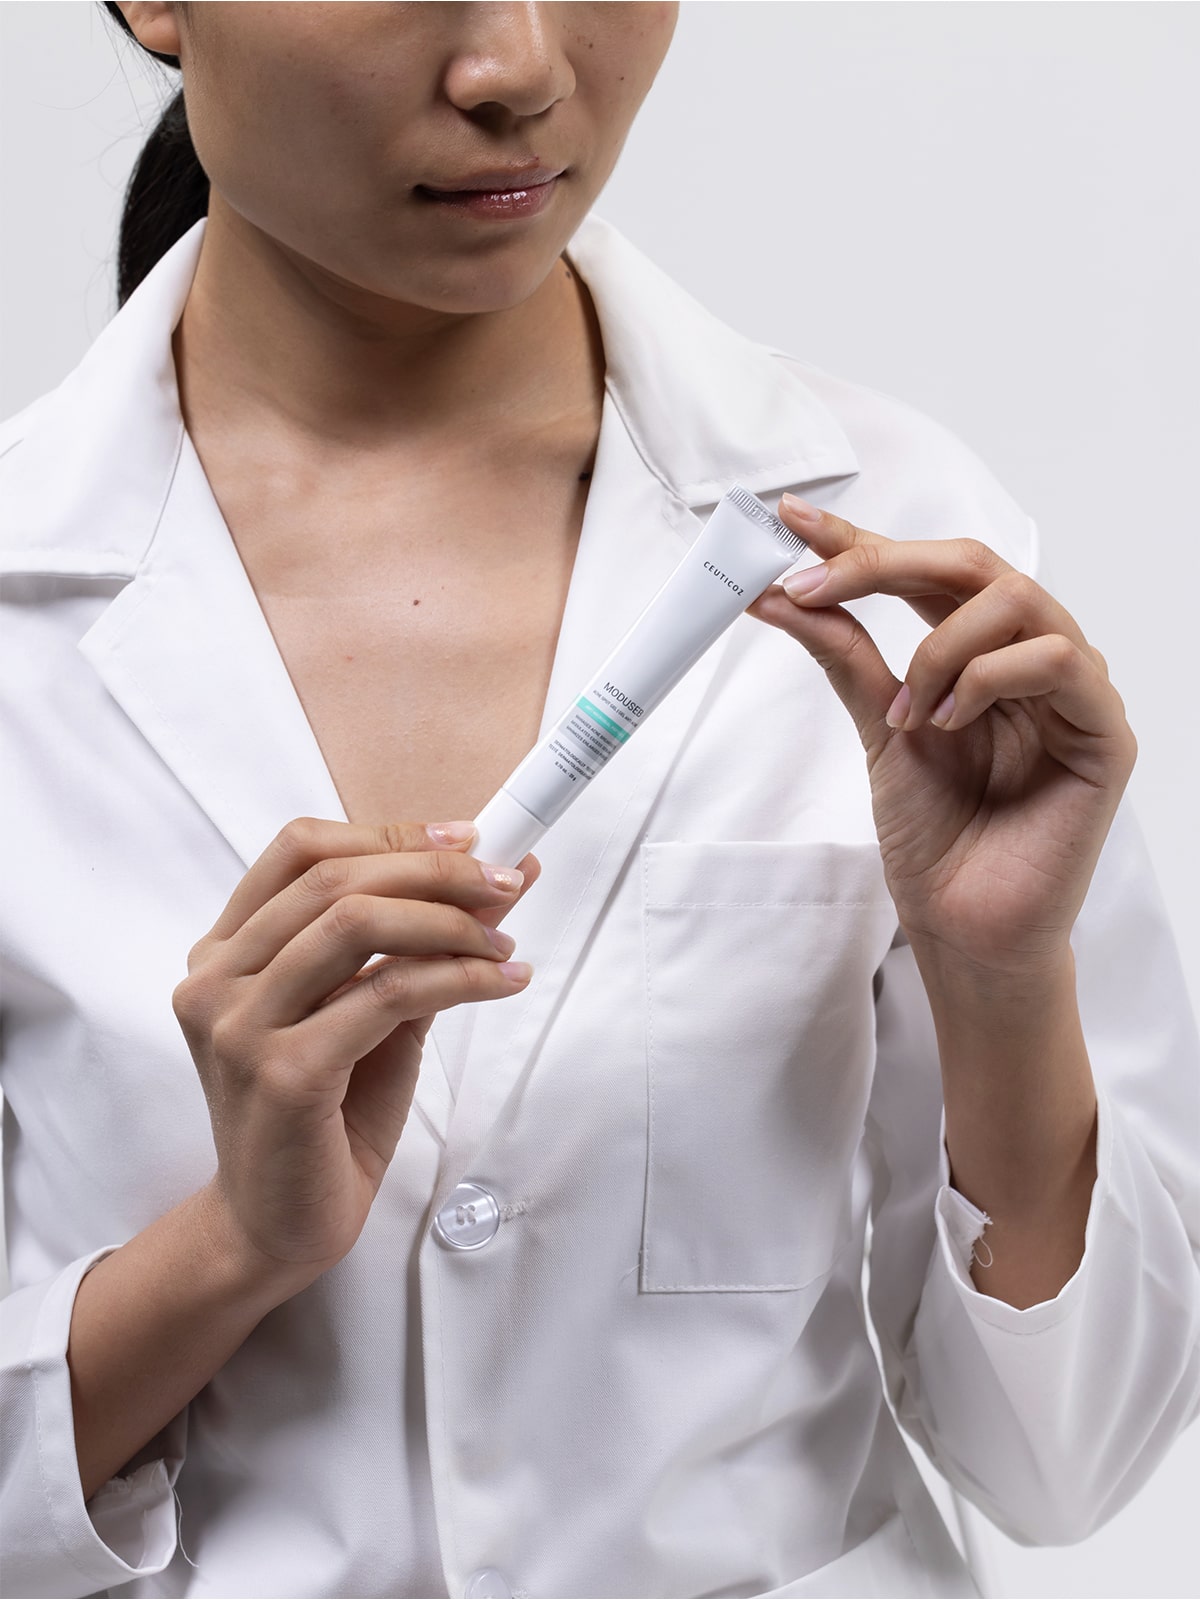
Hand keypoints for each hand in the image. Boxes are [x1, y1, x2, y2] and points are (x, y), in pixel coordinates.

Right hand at [173, 818, 538, 1295]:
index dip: (389, 833)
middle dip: (434, 871)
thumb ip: (412, 946)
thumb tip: (495, 877)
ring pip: (356, 924)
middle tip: (504, 884)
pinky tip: (498, 983)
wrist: (278, 1226)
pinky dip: (455, 978)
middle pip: (334, 879)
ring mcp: (240, 1026)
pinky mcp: (281, 1074)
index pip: (300, 850)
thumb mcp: (368, 1014)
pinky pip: (385, 995)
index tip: (467, 838)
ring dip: (449, 923)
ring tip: (503, 941)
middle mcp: (216, 979)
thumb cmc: (324, 1115)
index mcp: (224, 950)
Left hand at [748, 498, 1136, 978]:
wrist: (963, 924)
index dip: (862, 540)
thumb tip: (784, 591)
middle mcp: (1028, 657)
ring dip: (940, 647)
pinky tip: (952, 725)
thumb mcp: (877, 727)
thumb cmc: (935, 835)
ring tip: (908, 713)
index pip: (925, 573)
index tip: (792, 519)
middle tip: (816, 579)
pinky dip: (989, 680)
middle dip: (886, 562)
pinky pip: (1058, 662)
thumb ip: (845, 653)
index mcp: (977, 653)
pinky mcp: (1102, 733)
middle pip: (974, 565)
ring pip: (1017, 600)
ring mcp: (1072, 691)